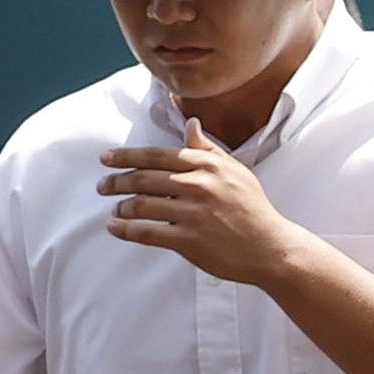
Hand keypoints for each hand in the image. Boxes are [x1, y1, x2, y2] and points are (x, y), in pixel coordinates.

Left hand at [99, 120, 295, 284]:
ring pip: (141, 204)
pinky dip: (125, 229)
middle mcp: (198, 185)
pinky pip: (147, 232)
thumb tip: (190, 125)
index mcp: (207, 165)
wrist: (271, 248)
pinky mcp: (188, 240)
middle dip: (116, 181)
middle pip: (143, 178)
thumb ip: (208, 149)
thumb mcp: (236, 171)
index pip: (156, 155)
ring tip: (114, 209)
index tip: (107, 158)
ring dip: (121, 206)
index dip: (126, 155)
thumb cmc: (254, 209)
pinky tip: (115, 227)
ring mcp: (192, 213)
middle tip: (103, 185)